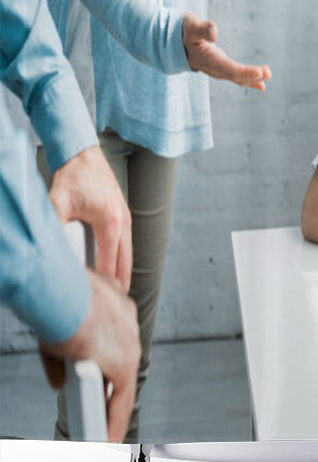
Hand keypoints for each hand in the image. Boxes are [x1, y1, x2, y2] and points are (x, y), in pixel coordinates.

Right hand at [39, 269, 140, 441]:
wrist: (64, 291)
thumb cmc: (60, 298)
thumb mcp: (60, 326)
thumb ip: (61, 359)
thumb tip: (60, 383)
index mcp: (116, 310)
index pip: (115, 341)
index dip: (109, 361)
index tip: (105, 375)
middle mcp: (128, 327)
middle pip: (121, 364)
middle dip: (110, 387)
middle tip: (102, 411)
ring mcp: (129, 345)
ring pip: (122, 384)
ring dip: (111, 407)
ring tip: (104, 429)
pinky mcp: (124, 364)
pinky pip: (122, 399)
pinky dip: (114, 420)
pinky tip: (109, 435)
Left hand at [49, 146, 131, 292]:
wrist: (83, 155)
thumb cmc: (71, 178)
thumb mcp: (55, 204)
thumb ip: (52, 228)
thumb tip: (44, 252)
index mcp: (110, 223)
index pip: (109, 264)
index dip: (104, 286)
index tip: (98, 302)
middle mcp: (123, 221)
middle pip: (126, 263)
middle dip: (120, 285)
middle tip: (114, 306)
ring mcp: (126, 217)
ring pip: (130, 253)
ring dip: (125, 273)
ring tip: (118, 293)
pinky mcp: (124, 213)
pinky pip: (128, 242)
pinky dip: (125, 258)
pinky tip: (118, 268)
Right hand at [183, 12, 270, 90]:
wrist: (170, 40)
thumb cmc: (183, 30)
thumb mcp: (191, 26)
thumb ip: (202, 28)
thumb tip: (214, 32)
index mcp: (207, 59)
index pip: (228, 68)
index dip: (244, 72)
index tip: (260, 72)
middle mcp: (212, 68)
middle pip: (234, 75)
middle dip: (251, 76)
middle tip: (268, 74)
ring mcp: (215, 70)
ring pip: (236, 77)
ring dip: (252, 79)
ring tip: (267, 78)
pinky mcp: (219, 68)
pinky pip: (235, 77)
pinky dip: (248, 80)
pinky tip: (261, 84)